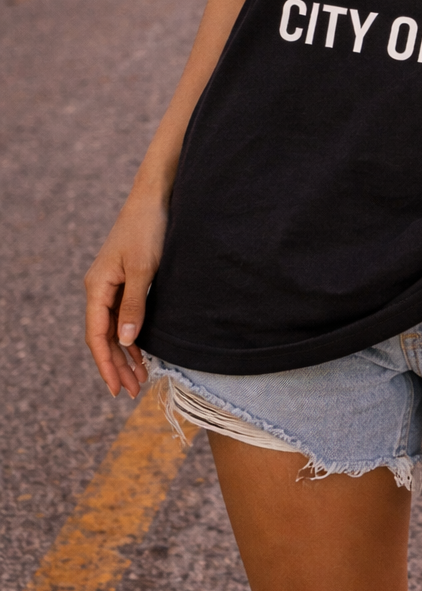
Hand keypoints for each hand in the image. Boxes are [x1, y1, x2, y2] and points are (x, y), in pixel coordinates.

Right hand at [84, 189, 167, 398]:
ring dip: (125, 354)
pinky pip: (124, 316)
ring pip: (114, 329)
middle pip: (103, 338)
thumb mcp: (143, 269)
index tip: (116, 389)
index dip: (106, 365)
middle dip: (116, 366)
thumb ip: (134, 305)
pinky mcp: (126, 280)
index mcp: (97, 288)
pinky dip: (132, 336)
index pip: (96, 336)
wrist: (155, 197)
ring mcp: (112, 285)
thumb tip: (126, 341)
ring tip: (139, 379)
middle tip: (132, 392)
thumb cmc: (148, 229)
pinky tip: (142, 351)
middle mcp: (100, 289)